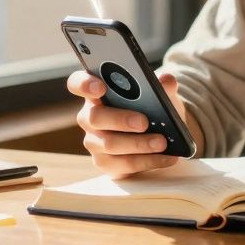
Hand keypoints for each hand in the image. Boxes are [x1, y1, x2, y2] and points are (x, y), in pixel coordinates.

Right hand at [67, 68, 183, 177]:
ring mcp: (95, 142)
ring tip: (161, 142)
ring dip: (139, 144)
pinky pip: (124, 164)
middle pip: (94, 117)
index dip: (84, 84)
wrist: (160, 135)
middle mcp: (90, 117)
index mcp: (97, 93)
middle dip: (120, 120)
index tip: (101, 87)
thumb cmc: (152, 108)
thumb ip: (162, 85)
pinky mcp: (106, 163)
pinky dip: (148, 160)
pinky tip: (166, 157)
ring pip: (110, 144)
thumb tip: (166, 80)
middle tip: (144, 122)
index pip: (78, 84)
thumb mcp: (160, 95)